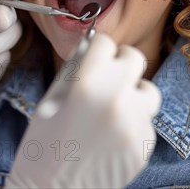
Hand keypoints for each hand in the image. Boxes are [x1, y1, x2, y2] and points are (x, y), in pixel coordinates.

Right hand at [5, 32, 160, 187]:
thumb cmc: (42, 146)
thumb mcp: (49, 100)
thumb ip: (74, 71)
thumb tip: (92, 48)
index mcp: (86, 83)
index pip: (105, 42)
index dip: (96, 50)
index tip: (93, 58)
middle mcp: (116, 99)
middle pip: (134, 58)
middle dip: (119, 64)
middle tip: (106, 78)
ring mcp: (134, 124)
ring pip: (148, 90)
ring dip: (133, 94)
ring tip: (111, 110)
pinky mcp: (144, 146)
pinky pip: (145, 121)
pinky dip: (132, 124)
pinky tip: (111, 137)